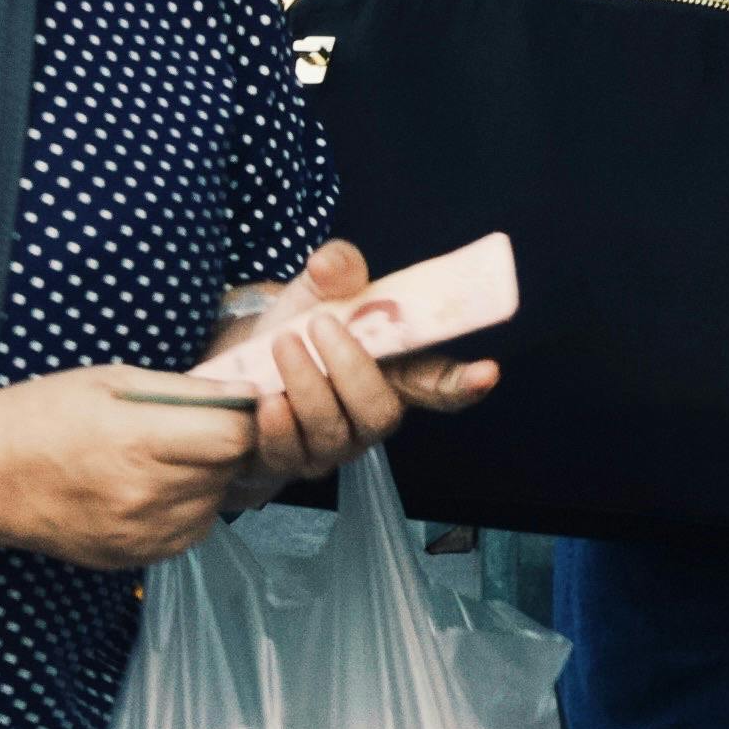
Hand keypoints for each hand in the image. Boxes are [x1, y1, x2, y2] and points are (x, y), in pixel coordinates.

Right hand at [0, 367, 270, 569]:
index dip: (241, 416)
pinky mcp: (133, 560)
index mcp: (141, 443)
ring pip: (213, 506)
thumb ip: (185, 390)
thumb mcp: (114, 380)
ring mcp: (140, 536)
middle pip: (228, 472)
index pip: (236, 437)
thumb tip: (245, 391)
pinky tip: (154, 488)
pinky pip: (189, 533)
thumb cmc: (46, 414)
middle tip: (194, 427)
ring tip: (168, 458)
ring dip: (207, 481)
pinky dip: (186, 510)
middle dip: (223, 447)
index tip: (229, 404)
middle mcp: (146, 497)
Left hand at [214, 241, 499, 497]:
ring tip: (280, 345)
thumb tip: (328, 266)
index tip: (487, 372)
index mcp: (394, 372)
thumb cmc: (299, 326)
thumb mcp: (319, 288)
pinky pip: (288, 453)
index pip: (438, 384)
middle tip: (317, 325)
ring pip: (334, 432)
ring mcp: (334, 445)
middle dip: (351, 369)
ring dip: (306, 386)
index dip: (464, 383)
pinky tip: (261, 398)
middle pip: (381, 412)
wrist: (241, 365)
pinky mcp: (292, 462)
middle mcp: (371, 415)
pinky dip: (274, 425)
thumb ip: (336, 270)